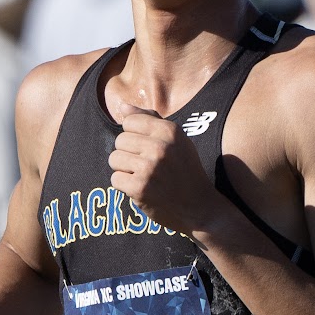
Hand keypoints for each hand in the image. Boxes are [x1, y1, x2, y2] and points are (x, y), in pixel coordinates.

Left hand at [107, 100, 225, 235]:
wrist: (200, 209)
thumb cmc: (185, 171)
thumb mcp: (176, 140)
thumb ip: (149, 120)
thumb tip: (122, 105)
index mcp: (170, 130)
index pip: (130, 121)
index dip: (135, 136)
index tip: (148, 149)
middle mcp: (160, 146)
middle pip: (120, 140)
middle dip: (128, 154)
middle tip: (147, 167)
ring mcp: (149, 168)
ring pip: (114, 159)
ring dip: (124, 170)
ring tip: (143, 177)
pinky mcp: (140, 188)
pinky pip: (115, 179)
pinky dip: (125, 187)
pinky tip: (141, 189)